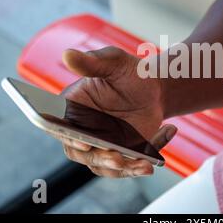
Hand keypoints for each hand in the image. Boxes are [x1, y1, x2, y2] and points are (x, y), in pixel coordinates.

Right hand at [50, 46, 176, 177]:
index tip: (84, 142)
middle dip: (100, 158)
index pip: (59, 127)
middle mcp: (82, 130)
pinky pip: (128, 166)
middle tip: (118, 157)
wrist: (155, 89)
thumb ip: (92, 62)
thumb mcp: (114, 62)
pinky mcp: (120, 154)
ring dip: (125, 167)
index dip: (68, 137)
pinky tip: (162, 140)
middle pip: (81, 153)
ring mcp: (100, 145)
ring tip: (145, 163)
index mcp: (72, 107)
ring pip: (105, 166)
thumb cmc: (130, 72)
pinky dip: (143, 163)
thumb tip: (67, 55)